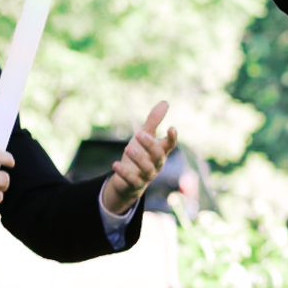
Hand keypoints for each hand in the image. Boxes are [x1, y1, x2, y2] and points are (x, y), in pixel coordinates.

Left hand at [99, 102, 177, 218]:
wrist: (128, 181)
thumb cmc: (140, 155)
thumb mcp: (144, 136)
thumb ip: (154, 121)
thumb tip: (165, 102)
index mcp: (160, 152)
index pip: (170, 145)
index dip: (172, 138)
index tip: (171, 127)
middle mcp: (156, 165)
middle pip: (158, 156)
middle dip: (150, 145)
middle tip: (139, 134)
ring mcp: (147, 176)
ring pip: (147, 169)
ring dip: (138, 159)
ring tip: (128, 148)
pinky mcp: (135, 185)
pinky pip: (132, 180)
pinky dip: (124, 173)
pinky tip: (114, 164)